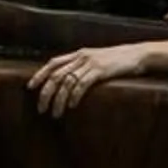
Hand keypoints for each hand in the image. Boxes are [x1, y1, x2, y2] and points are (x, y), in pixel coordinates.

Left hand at [30, 44, 146, 116]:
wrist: (138, 55)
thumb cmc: (118, 61)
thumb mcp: (97, 60)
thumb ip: (83, 67)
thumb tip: (69, 82)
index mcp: (78, 54)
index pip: (53, 63)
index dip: (40, 74)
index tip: (30, 87)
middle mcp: (81, 56)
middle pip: (56, 74)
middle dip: (45, 93)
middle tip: (41, 108)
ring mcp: (90, 63)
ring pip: (66, 82)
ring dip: (58, 100)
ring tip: (55, 113)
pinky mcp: (100, 70)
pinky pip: (82, 84)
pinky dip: (74, 96)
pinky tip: (71, 106)